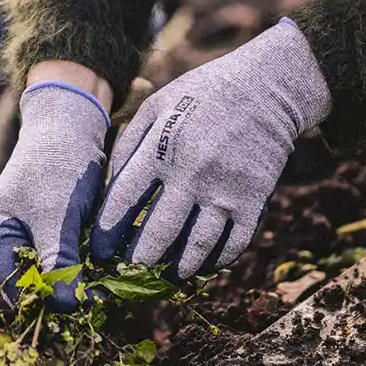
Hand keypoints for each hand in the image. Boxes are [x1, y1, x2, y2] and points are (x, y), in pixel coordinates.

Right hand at [0, 81, 110, 307]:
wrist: (72, 124)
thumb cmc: (57, 164)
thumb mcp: (56, 215)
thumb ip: (58, 262)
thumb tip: (68, 307)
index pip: (16, 291)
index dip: (49, 302)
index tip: (86, 303)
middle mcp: (5, 243)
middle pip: (35, 288)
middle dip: (67, 292)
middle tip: (104, 294)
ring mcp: (29, 239)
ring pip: (56, 278)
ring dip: (81, 281)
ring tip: (109, 279)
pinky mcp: (52, 234)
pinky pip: (69, 263)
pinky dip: (87, 266)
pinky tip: (108, 265)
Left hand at [90, 20, 330, 281]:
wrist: (267, 88)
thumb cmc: (203, 95)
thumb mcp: (158, 105)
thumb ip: (130, 143)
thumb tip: (107, 187)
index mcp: (161, 149)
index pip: (123, 201)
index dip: (106, 233)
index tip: (98, 253)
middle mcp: (191, 174)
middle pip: (157, 232)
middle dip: (137, 261)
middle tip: (126, 275)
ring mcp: (225, 190)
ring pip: (196, 247)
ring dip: (176, 269)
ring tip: (164, 278)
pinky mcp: (253, 200)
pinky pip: (233, 244)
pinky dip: (216, 262)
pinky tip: (203, 267)